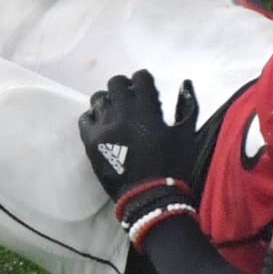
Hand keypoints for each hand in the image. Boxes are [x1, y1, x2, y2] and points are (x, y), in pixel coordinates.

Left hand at [78, 69, 207, 243]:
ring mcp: (104, 126)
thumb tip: (185, 83)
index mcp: (147, 108)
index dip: (144, 82)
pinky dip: (93, 119)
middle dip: (124, 88)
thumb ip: (187, 106)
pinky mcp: (91, 141)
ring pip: (98, 98)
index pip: (140, 77)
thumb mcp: (186, 133)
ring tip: (114, 114)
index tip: (146, 92)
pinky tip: (103, 127)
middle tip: (130, 101)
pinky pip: (85, 118)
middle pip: (116, 83)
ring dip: (108, 102)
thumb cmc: (172, 165)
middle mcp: (123, 112)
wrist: (149, 197)